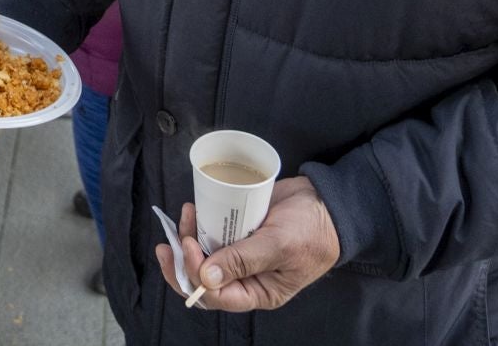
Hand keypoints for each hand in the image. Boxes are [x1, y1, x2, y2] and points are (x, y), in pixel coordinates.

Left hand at [156, 178, 339, 312]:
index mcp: (259, 291)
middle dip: (183, 262)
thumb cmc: (313, 230)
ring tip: (187, 214)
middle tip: (169, 242)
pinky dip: (200, 224)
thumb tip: (206, 277)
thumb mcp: (279, 246)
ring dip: (189, 237)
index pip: (217, 296)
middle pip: (203, 280)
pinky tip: (195, 210)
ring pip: (204, 255)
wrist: (327, 201)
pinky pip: (212, 234)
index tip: (189, 246)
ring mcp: (241, 253)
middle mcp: (246, 277)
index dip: (196, 275)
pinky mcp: (238, 231)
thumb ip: (243, 261)